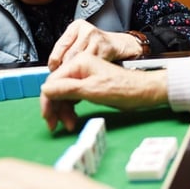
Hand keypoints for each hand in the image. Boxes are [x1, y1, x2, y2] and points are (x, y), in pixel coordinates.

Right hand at [41, 53, 167, 130]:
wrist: (144, 92)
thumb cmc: (124, 89)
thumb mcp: (93, 91)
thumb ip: (68, 89)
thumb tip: (45, 89)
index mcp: (79, 63)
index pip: (52, 82)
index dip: (47, 101)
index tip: (48, 118)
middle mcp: (79, 67)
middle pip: (57, 89)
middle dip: (55, 108)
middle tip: (56, 125)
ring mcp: (84, 77)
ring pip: (64, 95)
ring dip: (63, 111)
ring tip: (69, 124)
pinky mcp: (89, 86)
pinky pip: (73, 97)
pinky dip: (71, 109)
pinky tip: (73, 119)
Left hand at [48, 19, 142, 70]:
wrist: (120, 45)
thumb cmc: (98, 45)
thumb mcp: (80, 41)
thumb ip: (68, 50)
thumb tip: (53, 67)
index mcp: (77, 27)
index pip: (61, 45)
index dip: (55, 60)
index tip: (53, 69)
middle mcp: (86, 31)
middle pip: (69, 55)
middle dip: (65, 68)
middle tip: (63, 77)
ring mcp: (97, 39)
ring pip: (80, 61)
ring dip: (76, 72)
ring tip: (75, 78)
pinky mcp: (106, 49)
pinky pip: (91, 65)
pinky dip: (87, 73)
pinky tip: (87, 76)